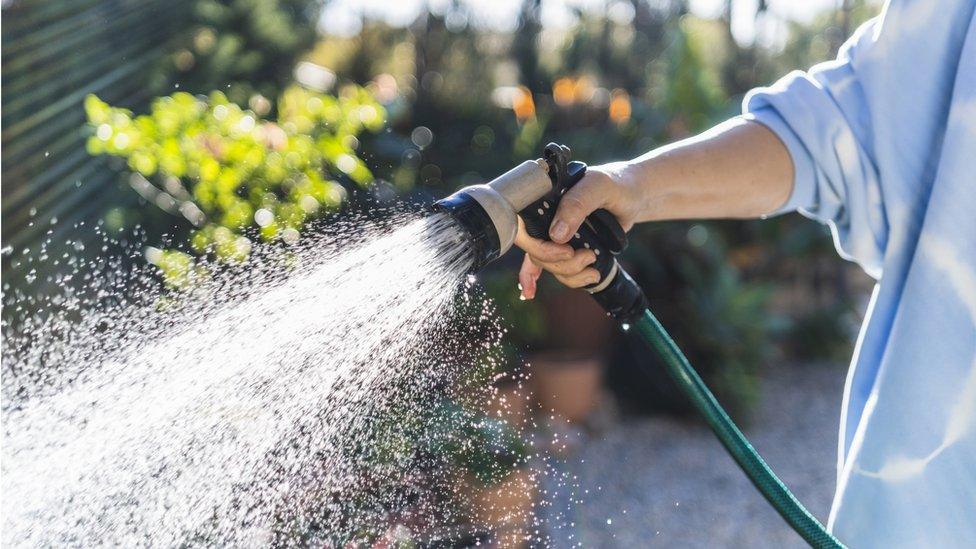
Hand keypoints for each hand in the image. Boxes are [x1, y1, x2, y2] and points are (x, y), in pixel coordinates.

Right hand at [515, 163, 640, 298]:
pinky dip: (537, 281)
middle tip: (587, 256)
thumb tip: (556, 235)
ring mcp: (552, 234)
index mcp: (543, 199)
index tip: (566, 252)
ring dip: (570, 274)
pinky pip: (546, 267)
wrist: (632, 197)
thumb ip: (577, 204)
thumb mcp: (599, 187)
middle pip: (535, 253)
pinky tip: (529, 293)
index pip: (522, 228)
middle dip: (562, 263)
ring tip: (593, 266)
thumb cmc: (616, 184)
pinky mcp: (563, 247)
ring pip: (547, 265)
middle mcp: (543, 218)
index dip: (538, 247)